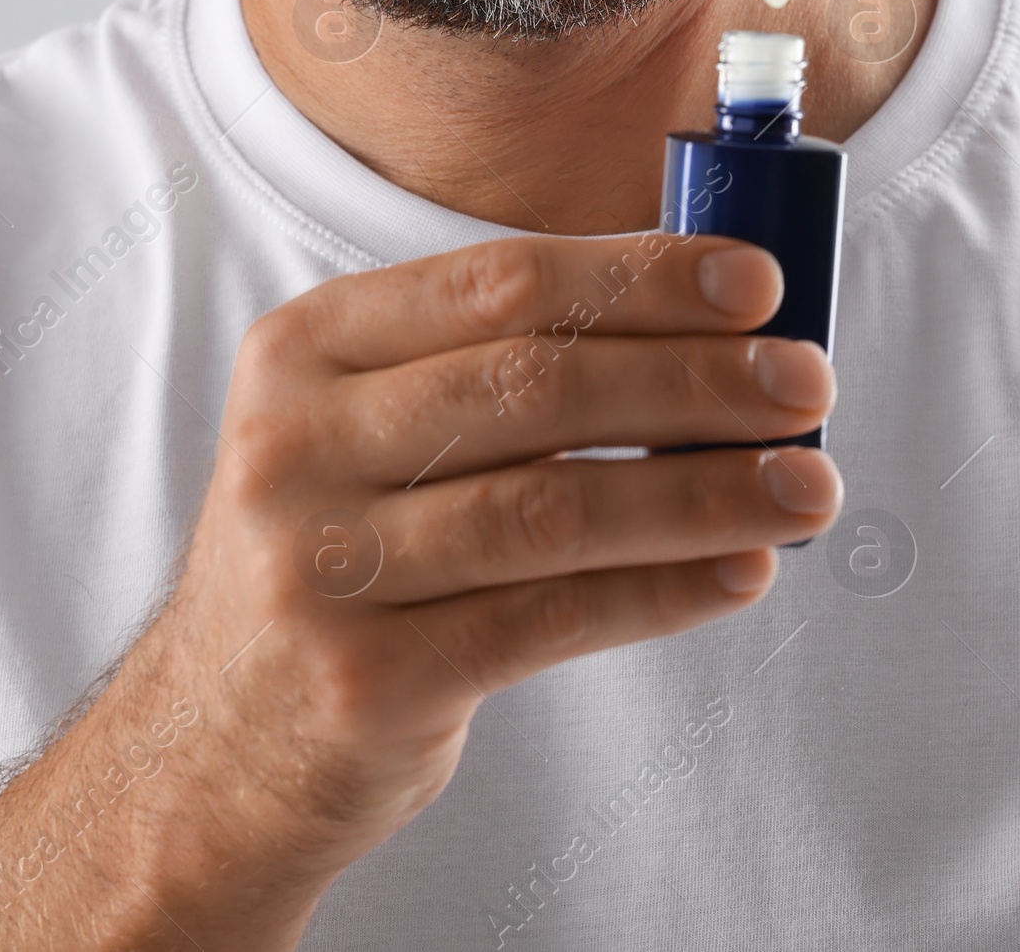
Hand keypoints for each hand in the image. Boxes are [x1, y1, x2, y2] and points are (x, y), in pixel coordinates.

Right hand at [112, 232, 836, 941]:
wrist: (210, 745)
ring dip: (703, 491)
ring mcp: (321, 567)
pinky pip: (548, 620)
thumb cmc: (337, 552)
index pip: (500, 281)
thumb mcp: (363, 428)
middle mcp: (297, 445)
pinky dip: (662, 590)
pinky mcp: (366, 681)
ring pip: (555, 505)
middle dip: (695, 377)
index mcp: (305, 349)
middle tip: (806, 379)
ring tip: (809, 482)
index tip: (755, 281)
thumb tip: (705, 324)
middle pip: (537, 383)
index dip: (640, 275)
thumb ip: (493, 366)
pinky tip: (742, 568)